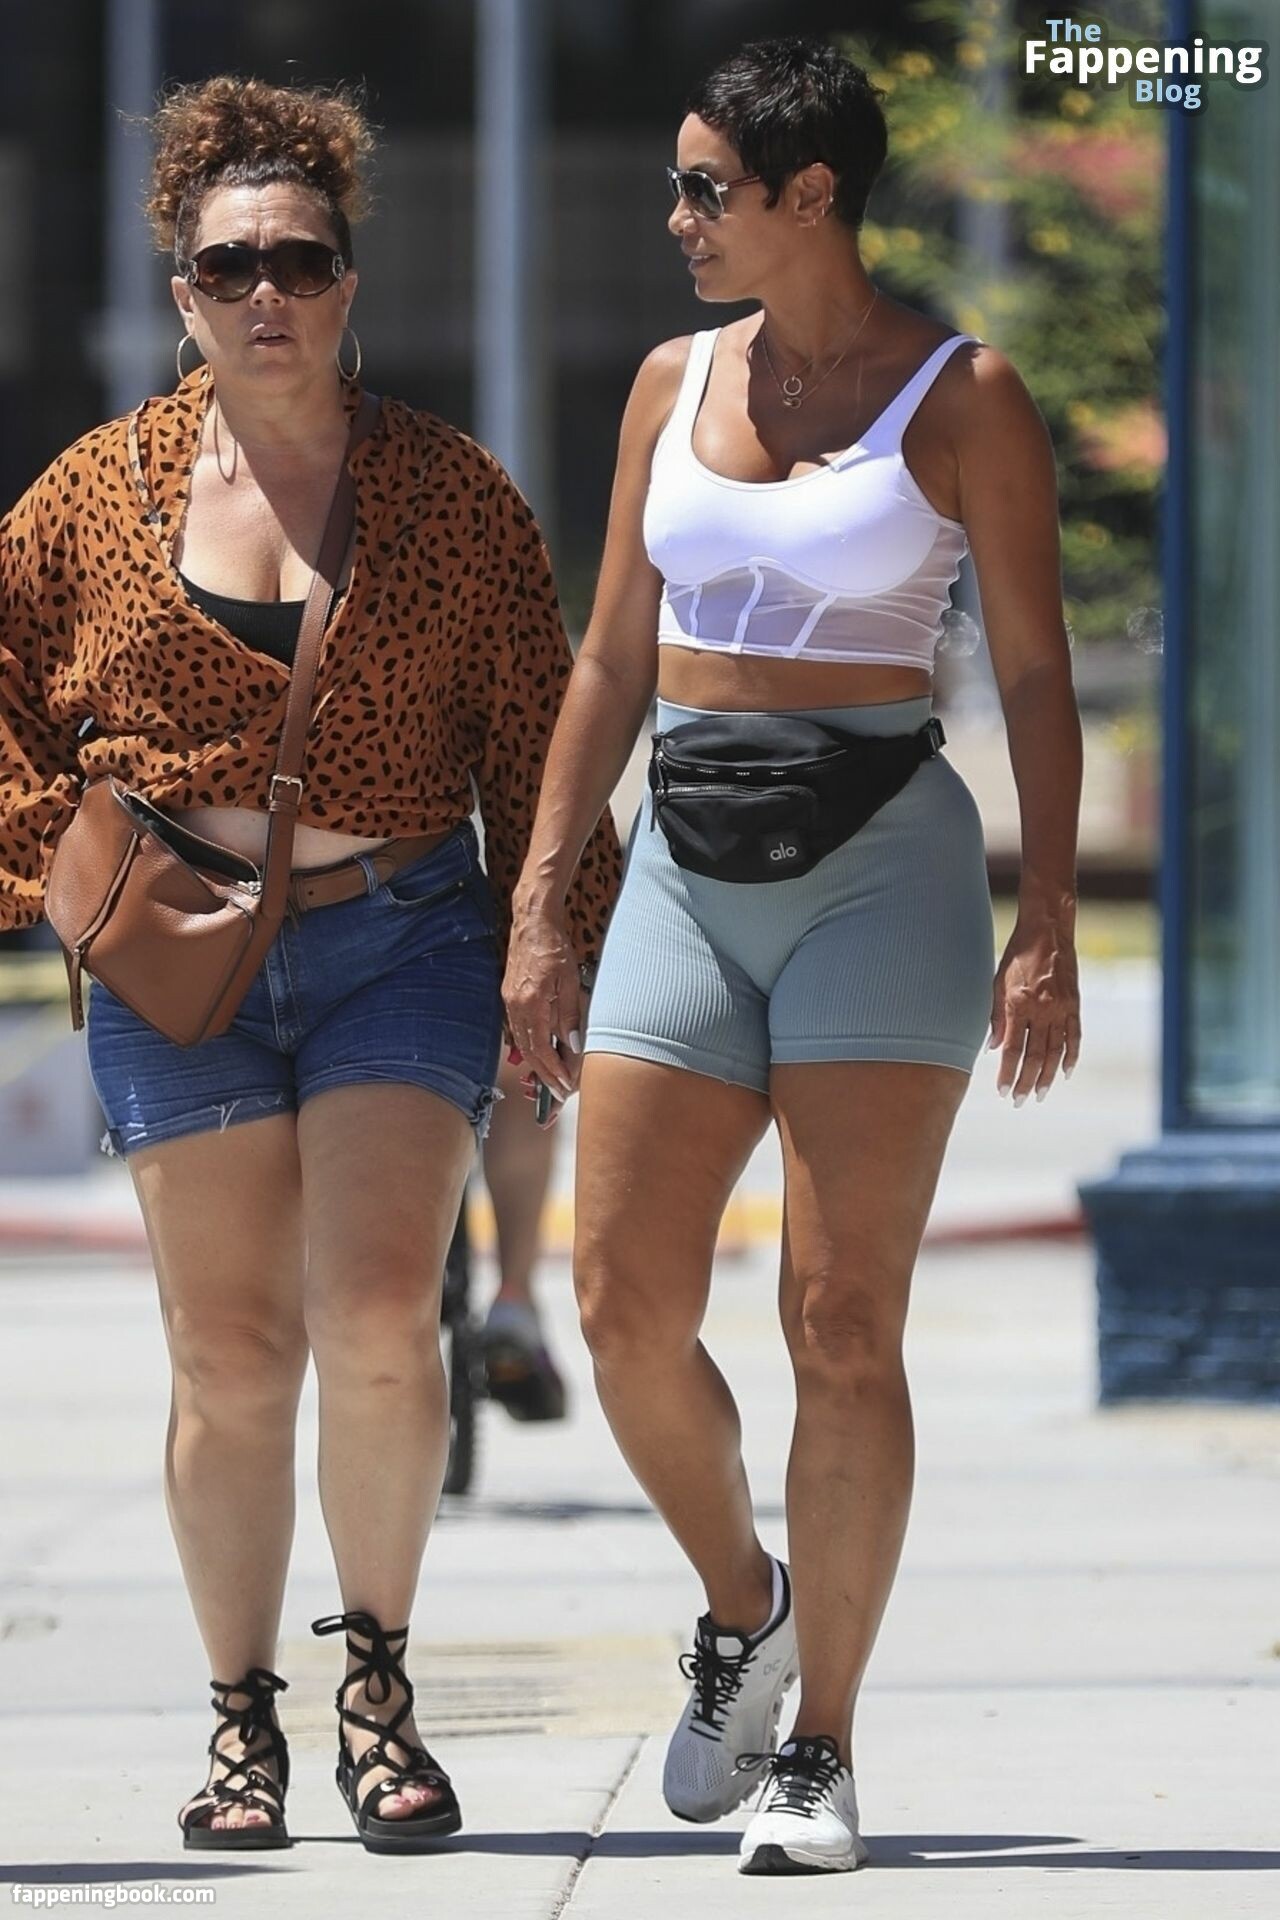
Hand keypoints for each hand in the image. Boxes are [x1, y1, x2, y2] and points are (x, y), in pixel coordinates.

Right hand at [502, 905, 584, 1104]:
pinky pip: (519, 1029)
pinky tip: (542, 1052)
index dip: (553, 1071)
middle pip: (528, 1052)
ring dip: (537, 1063)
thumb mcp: (569, 981)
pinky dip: (531, 1046)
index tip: (566, 1085)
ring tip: (553, 1078)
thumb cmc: (552, 946)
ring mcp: (509, 1002)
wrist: (532, 922)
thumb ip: (570, 1015)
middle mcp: (515, 1006)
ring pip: (522, 1043)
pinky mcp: (510, 996)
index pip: (540, 1050)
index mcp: (530, 1004)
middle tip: (560, 1091)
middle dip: (544, 1075)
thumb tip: (572, 1044)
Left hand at [988, 909, 1080, 1103]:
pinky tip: (1065, 1073)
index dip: (1007, 1073)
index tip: (1002, 1091)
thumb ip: (995, 1016)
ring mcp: (1061, 1008)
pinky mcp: (1074, 1004)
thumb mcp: (997, 982)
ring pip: (1055, 1051)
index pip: (1011, 1049)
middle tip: (1019, 1101)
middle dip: (1025, 1082)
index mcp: (1018, 1004)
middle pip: (1034, 1056)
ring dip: (1046, 1076)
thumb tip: (992, 1048)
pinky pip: (1075, 1037)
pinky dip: (1071, 1057)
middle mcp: (1041, 1009)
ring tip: (1039, 1094)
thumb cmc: (1017, 955)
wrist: (1048, 930)